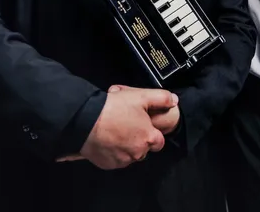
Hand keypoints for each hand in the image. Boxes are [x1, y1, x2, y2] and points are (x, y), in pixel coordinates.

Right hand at [56, 86, 177, 169]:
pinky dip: (113, 151)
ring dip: (126, 146)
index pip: (159, 142)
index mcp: (148, 138)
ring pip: (129, 155)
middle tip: (128, 124)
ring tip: (116, 129)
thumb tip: (173, 101)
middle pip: (143, 149)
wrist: (86, 120)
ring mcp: (122, 160)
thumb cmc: (113, 108)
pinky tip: (107, 138)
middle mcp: (137, 152)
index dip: (153, 132)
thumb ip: (161, 98)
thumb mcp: (141, 96)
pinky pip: (114, 159)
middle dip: (138, 139)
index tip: (145, 126)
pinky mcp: (108, 164)